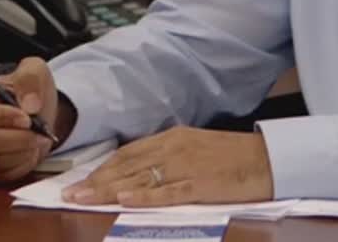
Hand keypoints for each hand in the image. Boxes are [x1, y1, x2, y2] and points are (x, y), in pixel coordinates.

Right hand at [0, 57, 59, 183]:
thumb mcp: (34, 71)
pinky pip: (1, 175)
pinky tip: (27, 151)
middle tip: (39, 131)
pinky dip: (20, 165)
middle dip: (19, 138)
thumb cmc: (28, 92)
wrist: (35, 115)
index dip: (2, 118)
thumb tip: (29, 103)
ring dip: (23, 152)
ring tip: (35, 139)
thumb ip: (30, 79)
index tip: (26, 118)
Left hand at [63, 127, 273, 206]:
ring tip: (84, 199)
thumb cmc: (233, 157)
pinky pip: (166, 191)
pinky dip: (144, 196)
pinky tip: (125, 200)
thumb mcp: (195, 148)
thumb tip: (138, 171)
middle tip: (69, 193)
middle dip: (96, 180)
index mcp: (172, 137)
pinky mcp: (199, 184)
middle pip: (127, 165)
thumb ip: (167, 156)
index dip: (101, 168)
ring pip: (139, 178)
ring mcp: (185, 166)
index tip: (79, 181)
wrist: (268, 158)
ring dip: (109, 189)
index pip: (127, 153)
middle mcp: (174, 148)